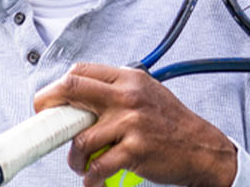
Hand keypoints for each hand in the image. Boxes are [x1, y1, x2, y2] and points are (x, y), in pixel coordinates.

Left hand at [32, 63, 236, 186]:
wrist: (203, 148)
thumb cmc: (172, 124)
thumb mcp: (146, 93)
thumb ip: (115, 91)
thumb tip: (78, 98)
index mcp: (128, 79)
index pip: (80, 72)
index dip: (55, 88)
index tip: (47, 103)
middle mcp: (128, 96)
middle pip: (72, 90)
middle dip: (50, 108)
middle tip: (46, 126)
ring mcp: (131, 122)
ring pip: (81, 138)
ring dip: (75, 157)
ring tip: (81, 165)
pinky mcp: (135, 150)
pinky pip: (99, 166)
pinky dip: (91, 177)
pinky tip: (94, 179)